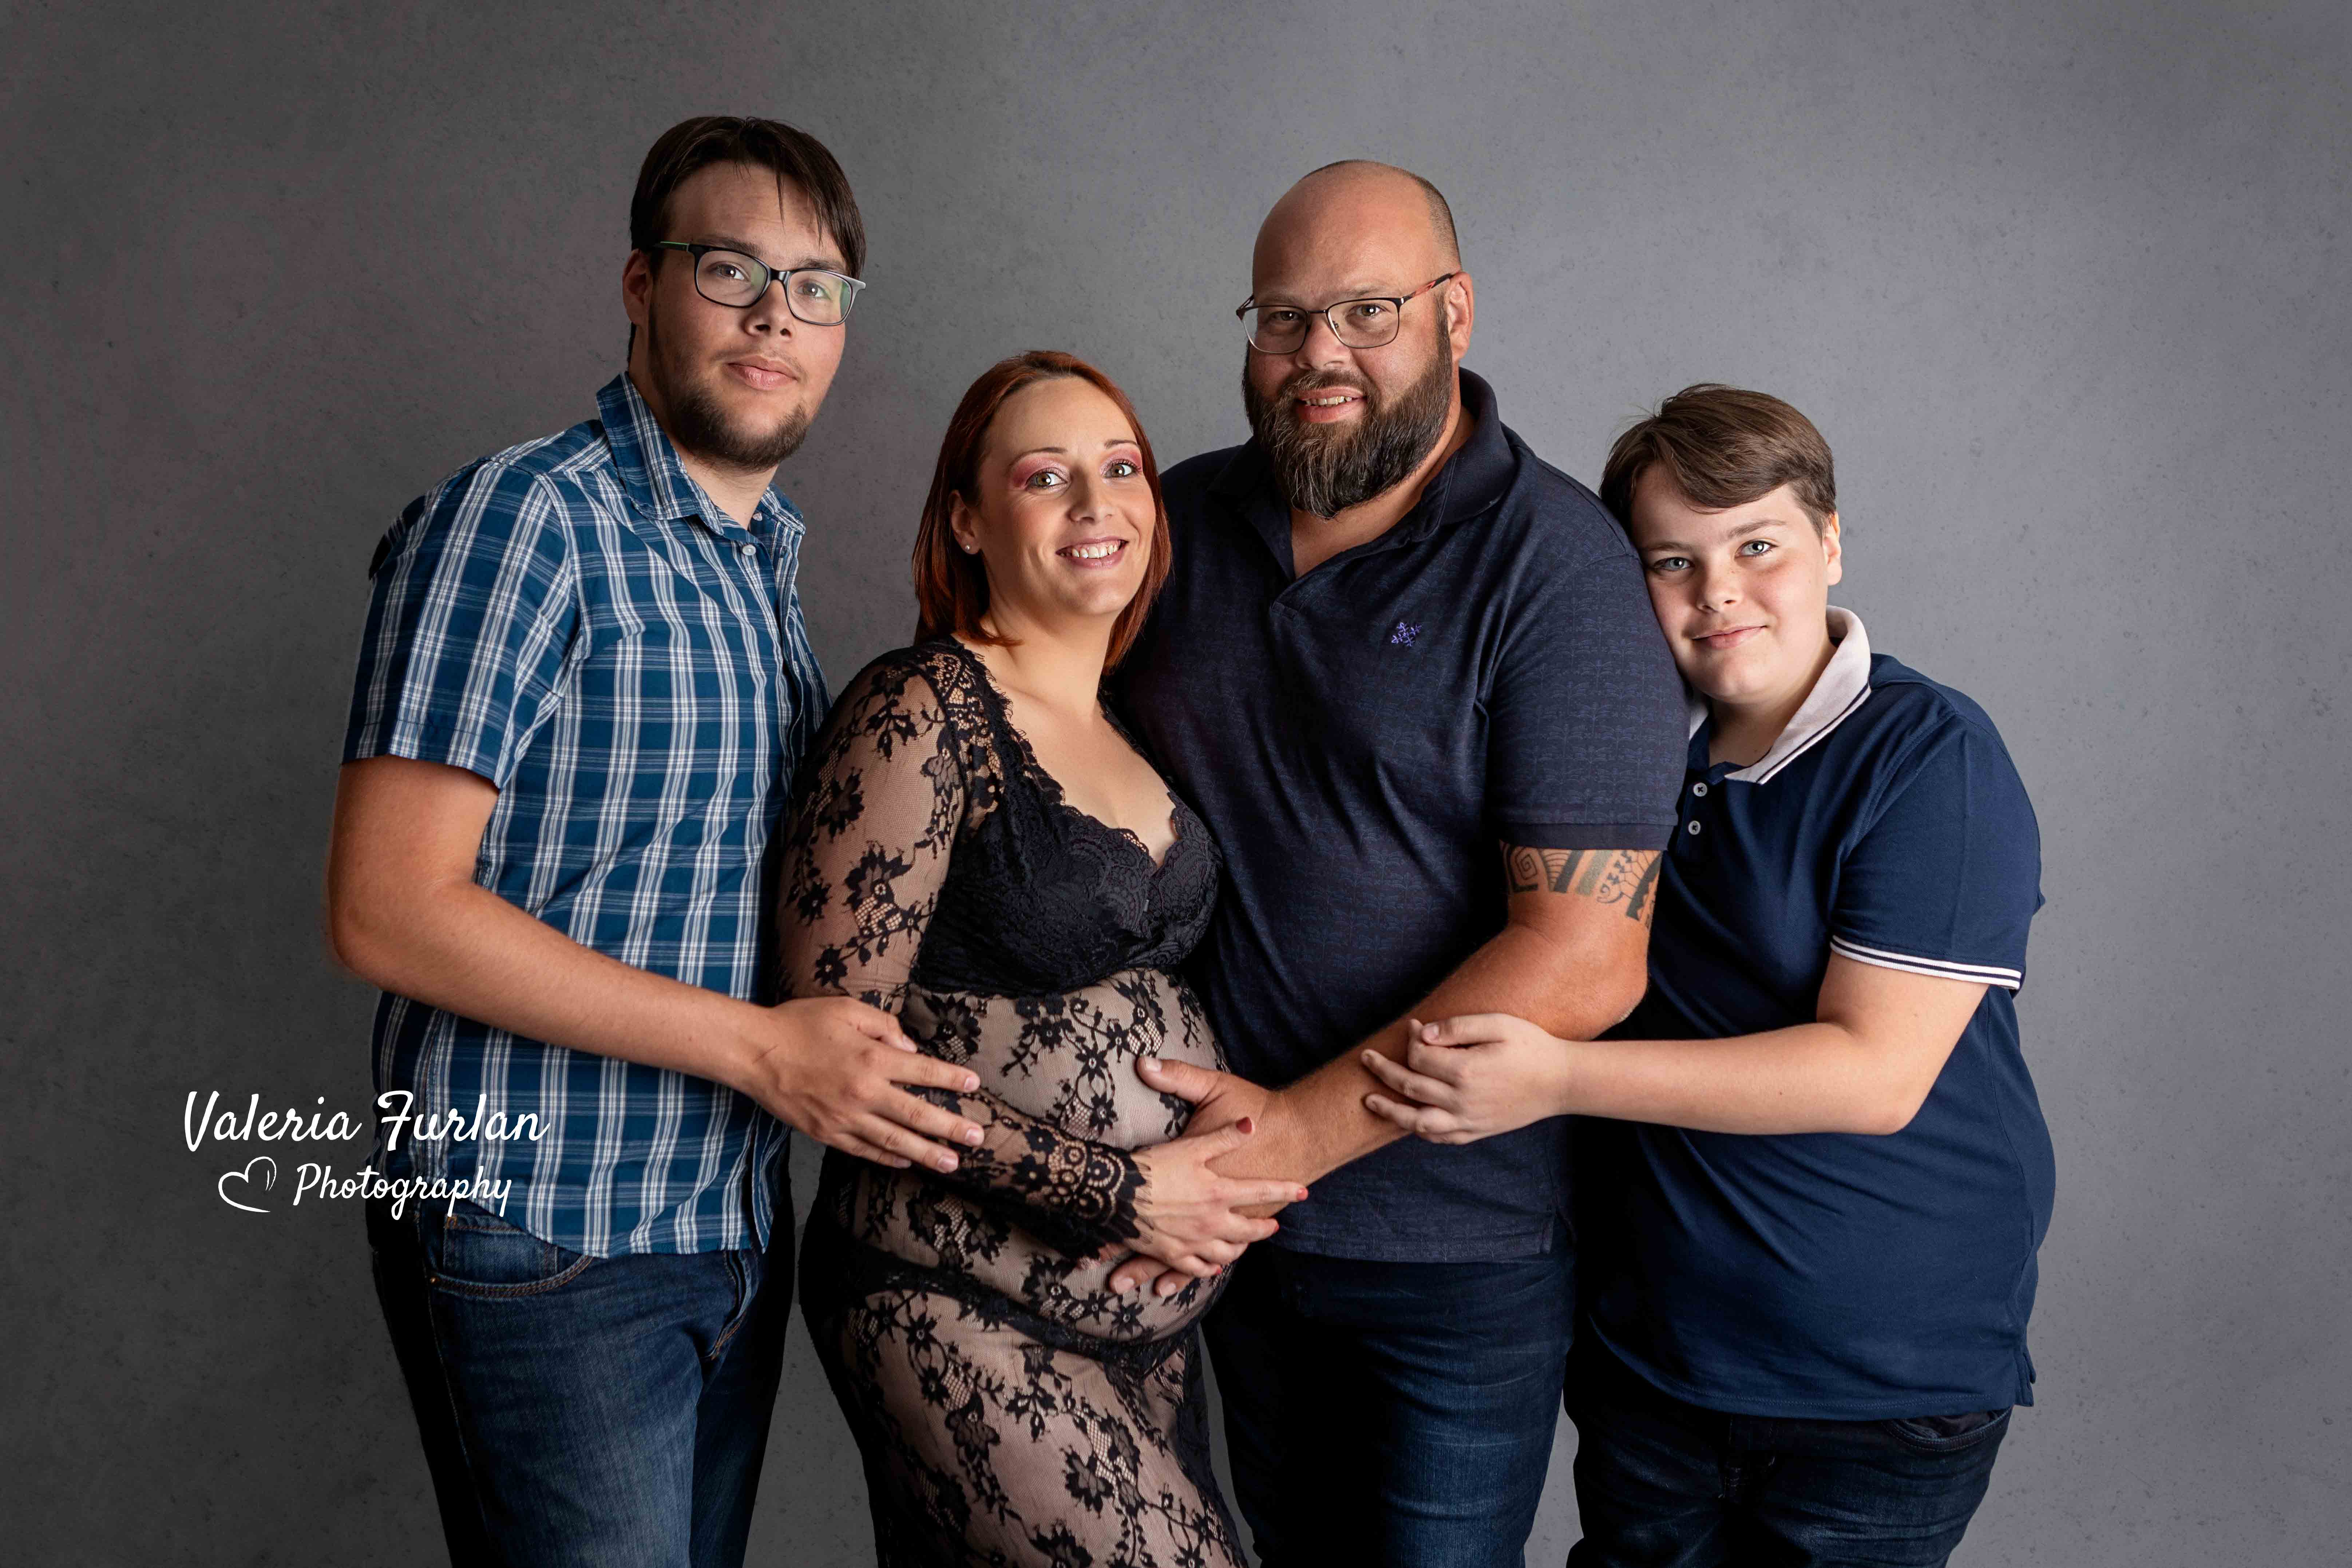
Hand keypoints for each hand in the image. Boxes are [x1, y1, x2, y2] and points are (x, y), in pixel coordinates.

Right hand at [730, 996, 985, 1172]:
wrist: (755, 1052)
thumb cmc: (801, 1024)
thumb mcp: (847, 1009)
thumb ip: (885, 1026)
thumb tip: (910, 1049)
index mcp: (872, 1059)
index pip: (924, 1072)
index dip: (951, 1080)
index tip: (973, 1086)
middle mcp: (863, 1093)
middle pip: (917, 1115)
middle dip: (951, 1128)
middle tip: (978, 1139)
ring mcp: (844, 1118)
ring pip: (894, 1142)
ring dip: (926, 1154)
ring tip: (952, 1163)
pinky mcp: (826, 1133)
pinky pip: (864, 1150)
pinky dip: (888, 1158)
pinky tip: (906, 1162)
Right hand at [1128, 1117, 1309, 1281]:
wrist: (1115, 1193)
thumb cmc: (1154, 1166)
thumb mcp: (1192, 1146)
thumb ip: (1224, 1136)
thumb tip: (1252, 1124)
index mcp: (1219, 1193)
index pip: (1262, 1191)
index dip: (1285, 1190)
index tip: (1304, 1191)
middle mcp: (1211, 1222)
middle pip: (1248, 1231)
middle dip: (1263, 1228)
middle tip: (1274, 1226)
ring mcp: (1192, 1242)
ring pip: (1226, 1252)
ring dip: (1240, 1248)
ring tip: (1246, 1244)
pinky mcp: (1171, 1254)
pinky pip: (1197, 1268)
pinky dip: (1210, 1267)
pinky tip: (1214, 1265)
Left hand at [1359, 1014, 1569, 1143]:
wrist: (1561, 1081)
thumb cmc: (1531, 1046)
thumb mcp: (1498, 1024)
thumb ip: (1458, 1027)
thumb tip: (1422, 1033)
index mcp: (1466, 1071)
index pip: (1420, 1056)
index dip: (1412, 1039)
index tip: (1413, 1026)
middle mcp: (1462, 1100)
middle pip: (1410, 1087)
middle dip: (1384, 1071)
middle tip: (1366, 1057)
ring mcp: (1469, 1120)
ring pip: (1417, 1122)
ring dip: (1389, 1111)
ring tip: (1369, 1101)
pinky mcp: (1477, 1132)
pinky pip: (1440, 1138)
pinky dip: (1418, 1131)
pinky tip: (1408, 1121)